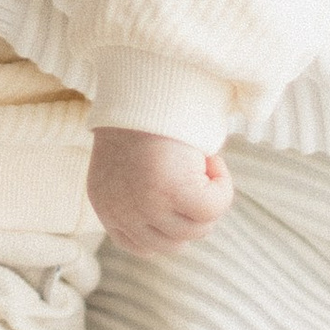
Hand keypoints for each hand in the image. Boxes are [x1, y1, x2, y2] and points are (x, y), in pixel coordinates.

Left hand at [87, 127, 231, 256]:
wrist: (145, 84)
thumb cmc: (145, 118)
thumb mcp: (134, 167)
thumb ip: (147, 199)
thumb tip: (187, 223)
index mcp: (107, 206)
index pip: (141, 246)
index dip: (170, 227)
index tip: (180, 198)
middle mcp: (122, 211)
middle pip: (175, 244)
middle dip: (193, 215)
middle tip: (196, 175)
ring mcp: (146, 204)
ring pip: (198, 229)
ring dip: (209, 199)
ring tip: (201, 163)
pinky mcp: (173, 190)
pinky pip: (214, 209)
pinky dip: (222, 187)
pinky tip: (212, 160)